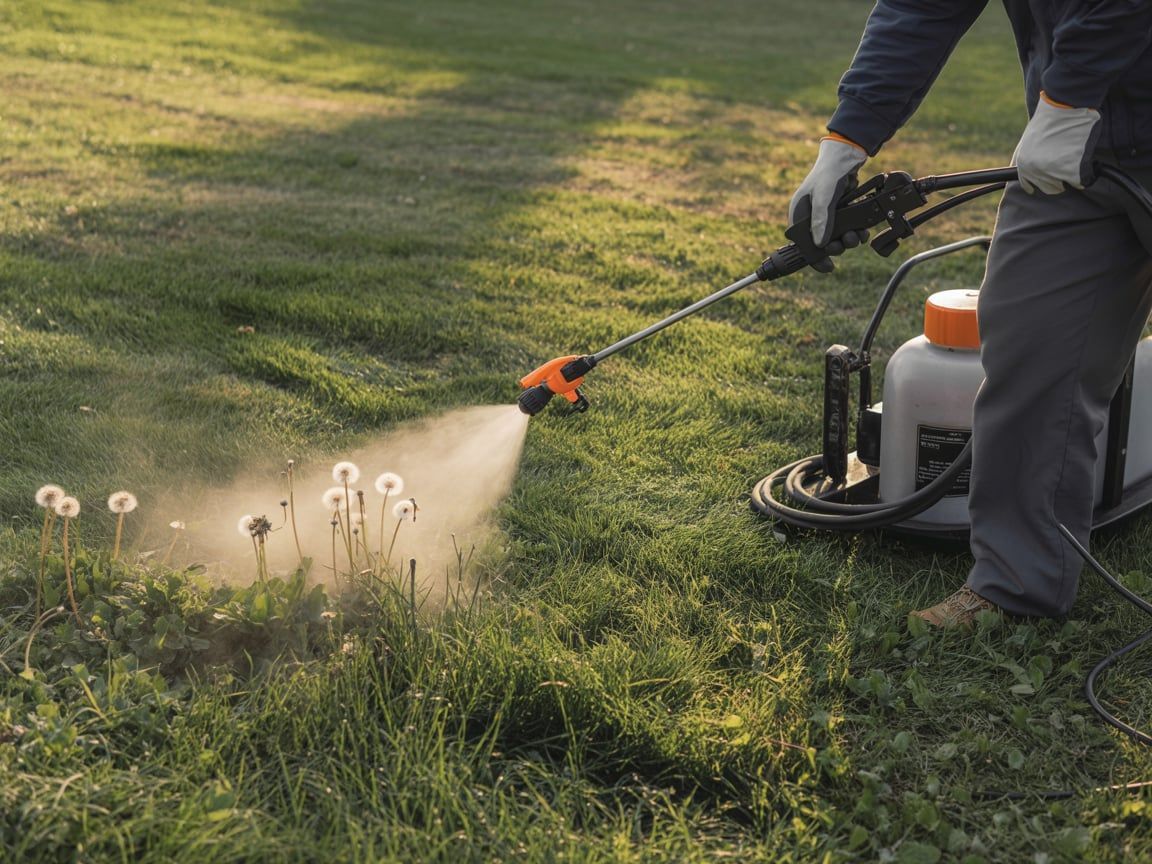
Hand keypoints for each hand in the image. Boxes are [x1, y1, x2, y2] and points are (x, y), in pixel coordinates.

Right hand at [788, 135, 867, 271]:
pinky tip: (862, 230)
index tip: (828, 266)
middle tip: (845, 244)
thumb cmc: (829, 172)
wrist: (847, 154)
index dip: (814, 256)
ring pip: (836, 237)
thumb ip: (821, 220)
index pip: (802, 243)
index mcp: (799, 213)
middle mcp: (811, 216)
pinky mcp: (840, 212)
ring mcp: (826, 214)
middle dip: (836, 246)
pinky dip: (856, 232)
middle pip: (821, 243)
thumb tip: (821, 245)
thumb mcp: (824, 197)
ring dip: (848, 240)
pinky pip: (847, 229)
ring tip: (856, 236)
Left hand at [1014, 92, 1100, 194]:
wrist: (1065, 105)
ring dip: (1073, 173)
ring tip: (1076, 155)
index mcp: (1023, 164)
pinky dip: (1087, 172)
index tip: (1049, 181)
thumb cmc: (1050, 117)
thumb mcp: (1029, 139)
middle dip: (1059, 178)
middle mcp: (1036, 171)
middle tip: (1068, 163)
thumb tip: (1024, 173)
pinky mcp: (1072, 171)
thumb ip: (1027, 157)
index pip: (1029, 184)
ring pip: (1066, 184)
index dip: (1040, 182)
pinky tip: (1086, 159)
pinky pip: (1082, 181)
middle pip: (1049, 188)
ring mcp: (1053, 172)